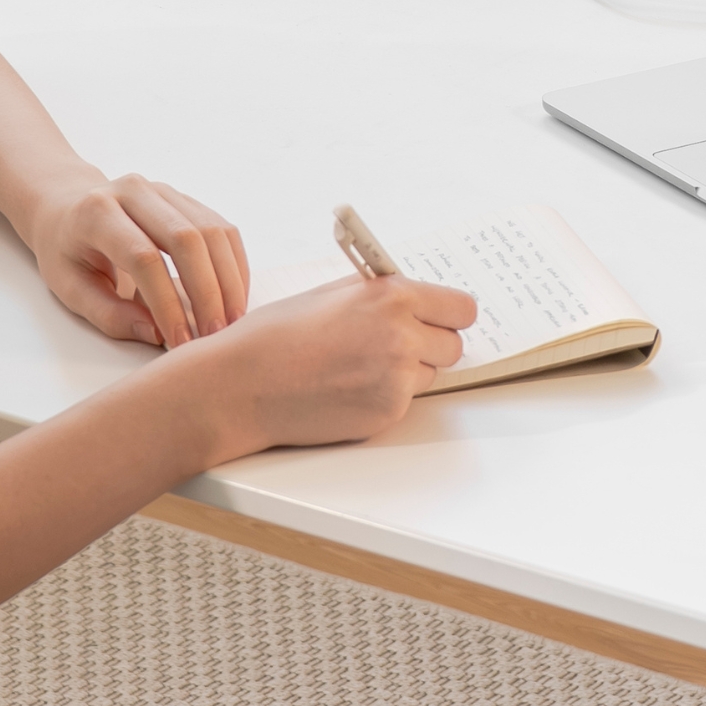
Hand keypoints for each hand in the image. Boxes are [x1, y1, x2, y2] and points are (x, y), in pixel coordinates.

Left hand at [22, 174, 250, 347]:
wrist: (66, 205)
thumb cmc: (66, 251)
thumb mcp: (69, 288)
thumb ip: (108, 314)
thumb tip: (155, 333)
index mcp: (96, 213)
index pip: (142, 257)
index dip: (166, 301)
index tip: (180, 341)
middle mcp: (133, 191)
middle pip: (186, 238)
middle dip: (206, 292)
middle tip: (215, 333)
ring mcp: (164, 190)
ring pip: (211, 231)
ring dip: (228, 279)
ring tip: (232, 320)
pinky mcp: (186, 199)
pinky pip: (222, 228)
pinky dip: (233, 264)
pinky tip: (234, 295)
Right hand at [175, 273, 477, 460]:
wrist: (243, 384)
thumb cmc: (277, 335)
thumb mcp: (332, 293)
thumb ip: (378, 293)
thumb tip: (409, 296)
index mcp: (392, 296)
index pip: (462, 307)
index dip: (449, 314)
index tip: (439, 319)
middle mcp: (403, 335)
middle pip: (454, 344)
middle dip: (431, 344)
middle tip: (397, 345)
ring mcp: (397, 378)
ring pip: (431, 374)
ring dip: (408, 372)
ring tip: (360, 367)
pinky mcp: (388, 412)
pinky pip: (406, 401)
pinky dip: (385, 397)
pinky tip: (348, 389)